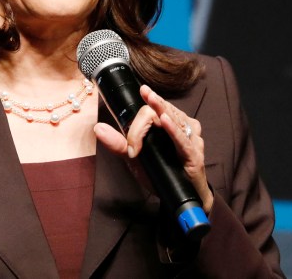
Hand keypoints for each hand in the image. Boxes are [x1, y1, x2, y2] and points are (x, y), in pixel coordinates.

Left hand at [94, 85, 213, 213]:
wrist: (180, 198)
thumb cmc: (161, 175)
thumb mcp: (135, 159)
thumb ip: (118, 144)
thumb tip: (98, 128)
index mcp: (167, 125)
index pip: (153, 113)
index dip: (139, 123)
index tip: (132, 145)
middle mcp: (180, 128)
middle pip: (164, 111)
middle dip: (153, 104)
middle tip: (145, 92)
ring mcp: (190, 140)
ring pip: (175, 120)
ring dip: (163, 111)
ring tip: (153, 100)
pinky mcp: (194, 155)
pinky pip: (183, 140)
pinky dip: (174, 130)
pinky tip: (166, 120)